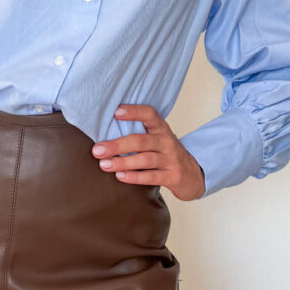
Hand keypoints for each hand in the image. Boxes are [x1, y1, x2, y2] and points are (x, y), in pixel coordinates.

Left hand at [91, 103, 205, 201]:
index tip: (116, 112)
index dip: (134, 112)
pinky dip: (134, 177)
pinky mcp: (173, 176)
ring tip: (104, 165)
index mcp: (161, 128)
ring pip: (145, 159)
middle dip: (117, 145)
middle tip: (98, 150)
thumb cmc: (166, 154)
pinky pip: (151, 176)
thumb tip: (104, 133)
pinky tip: (120, 176)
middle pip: (141, 141)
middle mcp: (167, 142)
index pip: (149, 114)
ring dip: (123, 162)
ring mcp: (171, 159)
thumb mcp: (157, 139)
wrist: (192, 174)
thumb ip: (139, 133)